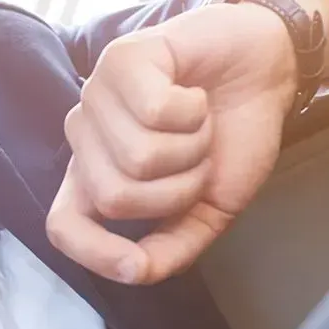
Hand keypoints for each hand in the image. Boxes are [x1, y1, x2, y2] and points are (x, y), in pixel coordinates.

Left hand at [46, 1, 297, 285]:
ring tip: (199, 122)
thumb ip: (170, 249)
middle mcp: (87, 135)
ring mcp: (98, 94)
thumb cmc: (231, 136)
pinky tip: (195, 93)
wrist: (265, 72)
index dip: (94, 254)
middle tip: (198, 157)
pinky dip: (193, 111)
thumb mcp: (208, 209)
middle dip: (178, 188)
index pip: (63, 225)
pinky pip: (154, 111)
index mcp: (99, 175)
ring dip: (192, 146)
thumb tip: (135, 271)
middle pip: (114, 197)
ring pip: (137, 157)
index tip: (138, 263)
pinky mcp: (121, 57)